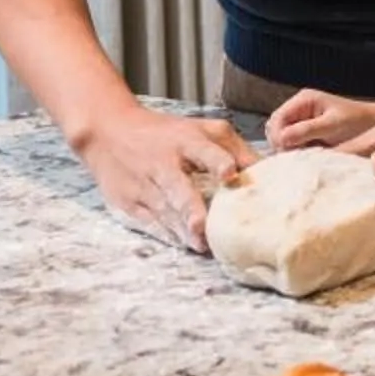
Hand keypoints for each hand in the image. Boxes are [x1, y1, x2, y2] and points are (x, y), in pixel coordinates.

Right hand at [71, 105, 251, 252]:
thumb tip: (265, 169)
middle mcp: (164, 164)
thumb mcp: (201, 129)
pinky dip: (166, 234)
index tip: (230, 173)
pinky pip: (150, 222)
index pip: (204, 151)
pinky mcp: (129, 203)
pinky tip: (182, 244)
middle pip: (179, 189)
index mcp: (185, 141)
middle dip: (192, 209)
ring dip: (183, 230)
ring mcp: (144, 185)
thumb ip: (234, 148)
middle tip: (204, 227)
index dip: (217, 161)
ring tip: (201, 245)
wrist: (109, 131)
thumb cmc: (166, 133)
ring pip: (165, 212)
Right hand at [265, 89, 374, 150]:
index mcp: (304, 99)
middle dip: (280, 143)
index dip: (279, 136)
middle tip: (294, 157)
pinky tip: (304, 158)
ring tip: (301, 157)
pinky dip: (293, 151)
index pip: (278, 118)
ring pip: (280, 137)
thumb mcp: (333, 125)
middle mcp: (299, 108)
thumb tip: (282, 139)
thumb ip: (308, 130)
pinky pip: (290, 144)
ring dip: (286, 149)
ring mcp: (300, 121)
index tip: (287, 151)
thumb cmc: (357, 123)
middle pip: (274, 128)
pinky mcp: (305, 134)